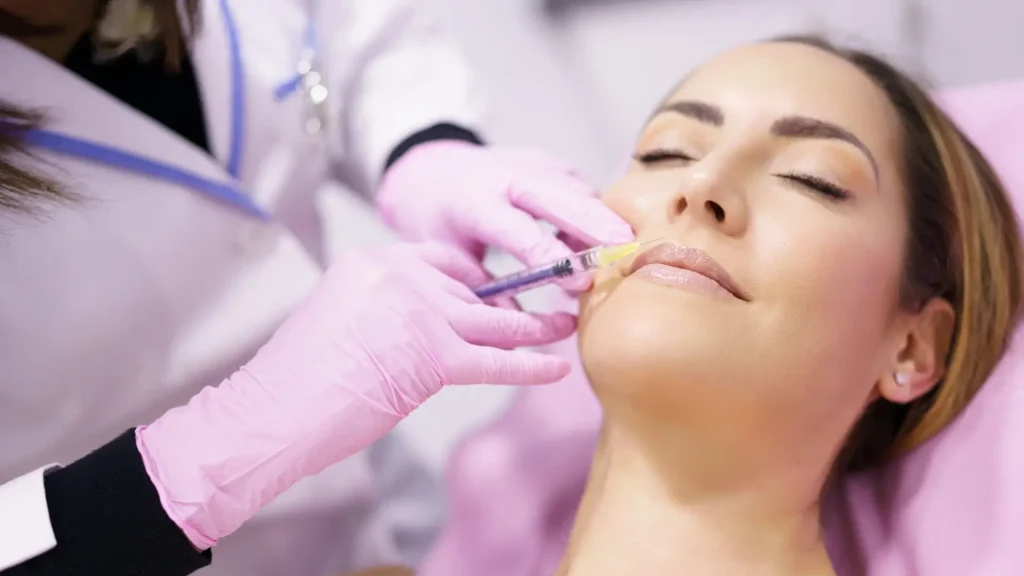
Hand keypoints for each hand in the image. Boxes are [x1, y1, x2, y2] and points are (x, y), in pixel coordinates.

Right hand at [136, 243, 575, 549]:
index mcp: (372, 261)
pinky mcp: (433, 356)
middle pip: (471, 288)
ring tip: (564, 327)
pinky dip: (529, 365)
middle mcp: (398, 275)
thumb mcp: (341, 317)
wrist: (271, 412)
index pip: (441, 259)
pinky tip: (554, 367)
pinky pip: (495, 359)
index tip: (499, 290)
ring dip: (535, 326)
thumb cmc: (298, 379)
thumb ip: (389, 309)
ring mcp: (418, 312)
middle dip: (507, 304)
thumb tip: (435, 324)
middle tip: (540, 312)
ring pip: (493, 318)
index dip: (476, 278)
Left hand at [377, 142, 634, 292]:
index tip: (583, 283)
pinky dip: (595, 214)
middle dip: (596, 224)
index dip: (555, 259)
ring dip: (600, 223)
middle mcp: (507, 177)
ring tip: (613, 259)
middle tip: (628, 251)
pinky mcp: (549, 163)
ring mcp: (531, 164)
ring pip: (579, 190)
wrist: (433, 172)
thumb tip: (519, 335)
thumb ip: (485, 295)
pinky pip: (581, 187)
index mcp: (475, 204)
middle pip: (562, 198)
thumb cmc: (440, 223)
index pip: (522, 233)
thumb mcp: (448, 260)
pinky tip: (595, 243)